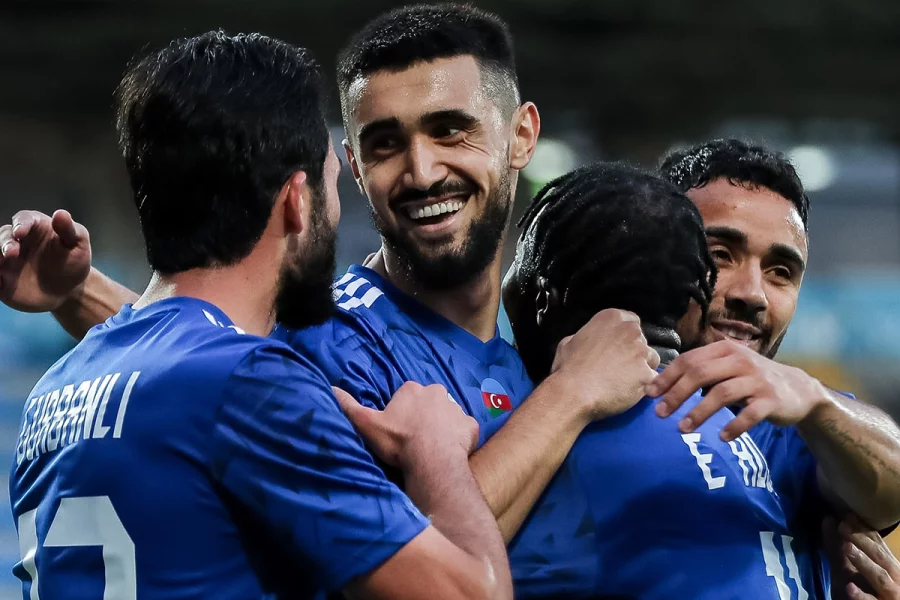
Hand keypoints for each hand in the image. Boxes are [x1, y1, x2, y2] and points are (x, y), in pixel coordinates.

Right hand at [0, 210, 91, 311]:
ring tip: (1, 264)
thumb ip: (69, 230)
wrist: (69, 290)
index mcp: (34, 227)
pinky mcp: (2, 278)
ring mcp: (7, 260)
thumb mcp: (78, 245)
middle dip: (5, 242)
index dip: (20, 224)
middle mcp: (17, 241)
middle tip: (12, 253)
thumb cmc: (73, 262)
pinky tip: (0, 281)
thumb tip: (61, 213)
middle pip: (3, 235)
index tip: (20, 232)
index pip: (23, 219)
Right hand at [333, 383, 478, 470]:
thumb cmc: (398, 441)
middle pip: (428, 402)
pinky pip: (464, 429)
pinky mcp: (471, 426)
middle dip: (423, 416)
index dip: (400, 412)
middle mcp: (437, 392)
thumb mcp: (367, 424)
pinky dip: (459, 438)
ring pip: (447, 415)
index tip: (397, 429)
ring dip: (441, 426)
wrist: (432, 460)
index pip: (405, 395)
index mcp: (412, 389)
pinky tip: (449, 451)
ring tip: (431, 448)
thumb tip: (331, 388)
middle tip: (414, 438)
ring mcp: (457, 408)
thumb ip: (349, 406)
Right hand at [549, 309, 659, 420]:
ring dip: (642, 368)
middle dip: (634, 352)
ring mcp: (641, 351)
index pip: (632, 320)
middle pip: (642, 340)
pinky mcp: (648, 373)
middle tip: (619, 367)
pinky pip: (653, 379)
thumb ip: (586, 336)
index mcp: (611, 318)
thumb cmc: (569, 369)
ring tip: (624, 381)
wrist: (574, 393)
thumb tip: (589, 341)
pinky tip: (629, 391)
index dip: (626, 336)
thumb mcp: (569, 342)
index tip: (619, 347)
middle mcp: (630, 330)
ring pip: (652, 359)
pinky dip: (645, 386)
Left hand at [647, 339, 827, 441]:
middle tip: (660, 413)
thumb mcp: (727, 367)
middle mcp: (740, 360)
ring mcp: (757, 380)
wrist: (798, 389)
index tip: (649, 394)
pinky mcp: (771, 400)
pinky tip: (722, 437)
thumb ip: (701, 371)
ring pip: (721, 394)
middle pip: (700, 375)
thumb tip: (662, 385)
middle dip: (676, 395)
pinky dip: (734, 426)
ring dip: (699, 413)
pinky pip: (749, 415)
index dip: (667, 377)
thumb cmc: (751, 379)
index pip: (689, 360)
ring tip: (682, 428)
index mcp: (724, 350)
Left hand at [824, 515, 899, 599]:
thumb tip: (828, 518)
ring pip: (880, 577)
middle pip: (880, 556)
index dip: (863, 529)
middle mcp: (893, 578)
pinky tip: (849, 588)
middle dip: (862, 540)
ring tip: (847, 547)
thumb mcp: (845, 569)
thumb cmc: (860, 590)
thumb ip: (836, 547)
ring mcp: (889, 595)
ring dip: (864, 562)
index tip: (847, 514)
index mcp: (888, 566)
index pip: (877, 544)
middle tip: (843, 525)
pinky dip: (861, 595)